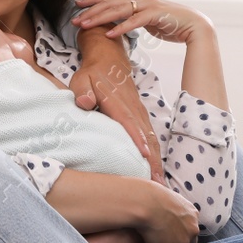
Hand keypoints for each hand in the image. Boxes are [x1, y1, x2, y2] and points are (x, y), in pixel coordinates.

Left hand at [70, 52, 162, 183]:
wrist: (109, 60)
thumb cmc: (92, 74)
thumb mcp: (81, 78)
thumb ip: (82, 90)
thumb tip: (86, 103)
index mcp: (117, 101)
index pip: (128, 121)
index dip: (137, 138)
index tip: (145, 155)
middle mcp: (133, 108)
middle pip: (146, 135)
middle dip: (152, 159)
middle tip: (157, 181)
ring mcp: (140, 112)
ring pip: (151, 138)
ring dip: (156, 160)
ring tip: (160, 183)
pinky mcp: (141, 116)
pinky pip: (151, 137)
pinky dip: (156, 154)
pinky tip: (156, 170)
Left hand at [73, 0, 214, 44]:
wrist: (194, 26)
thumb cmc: (170, 23)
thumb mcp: (147, 19)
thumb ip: (134, 17)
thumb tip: (120, 22)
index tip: (77, 4)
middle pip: (110, 3)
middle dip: (90, 11)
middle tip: (74, 19)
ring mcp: (148, 5)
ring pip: (118, 10)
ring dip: (99, 18)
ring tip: (85, 25)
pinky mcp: (155, 15)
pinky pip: (134, 22)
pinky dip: (120, 28)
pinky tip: (108, 34)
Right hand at [133, 181, 198, 242]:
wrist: (144, 202)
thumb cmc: (147, 195)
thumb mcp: (163, 194)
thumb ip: (168, 203)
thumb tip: (161, 190)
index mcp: (191, 213)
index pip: (189, 228)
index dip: (179, 234)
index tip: (169, 236)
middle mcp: (193, 226)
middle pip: (189, 242)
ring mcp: (185, 239)